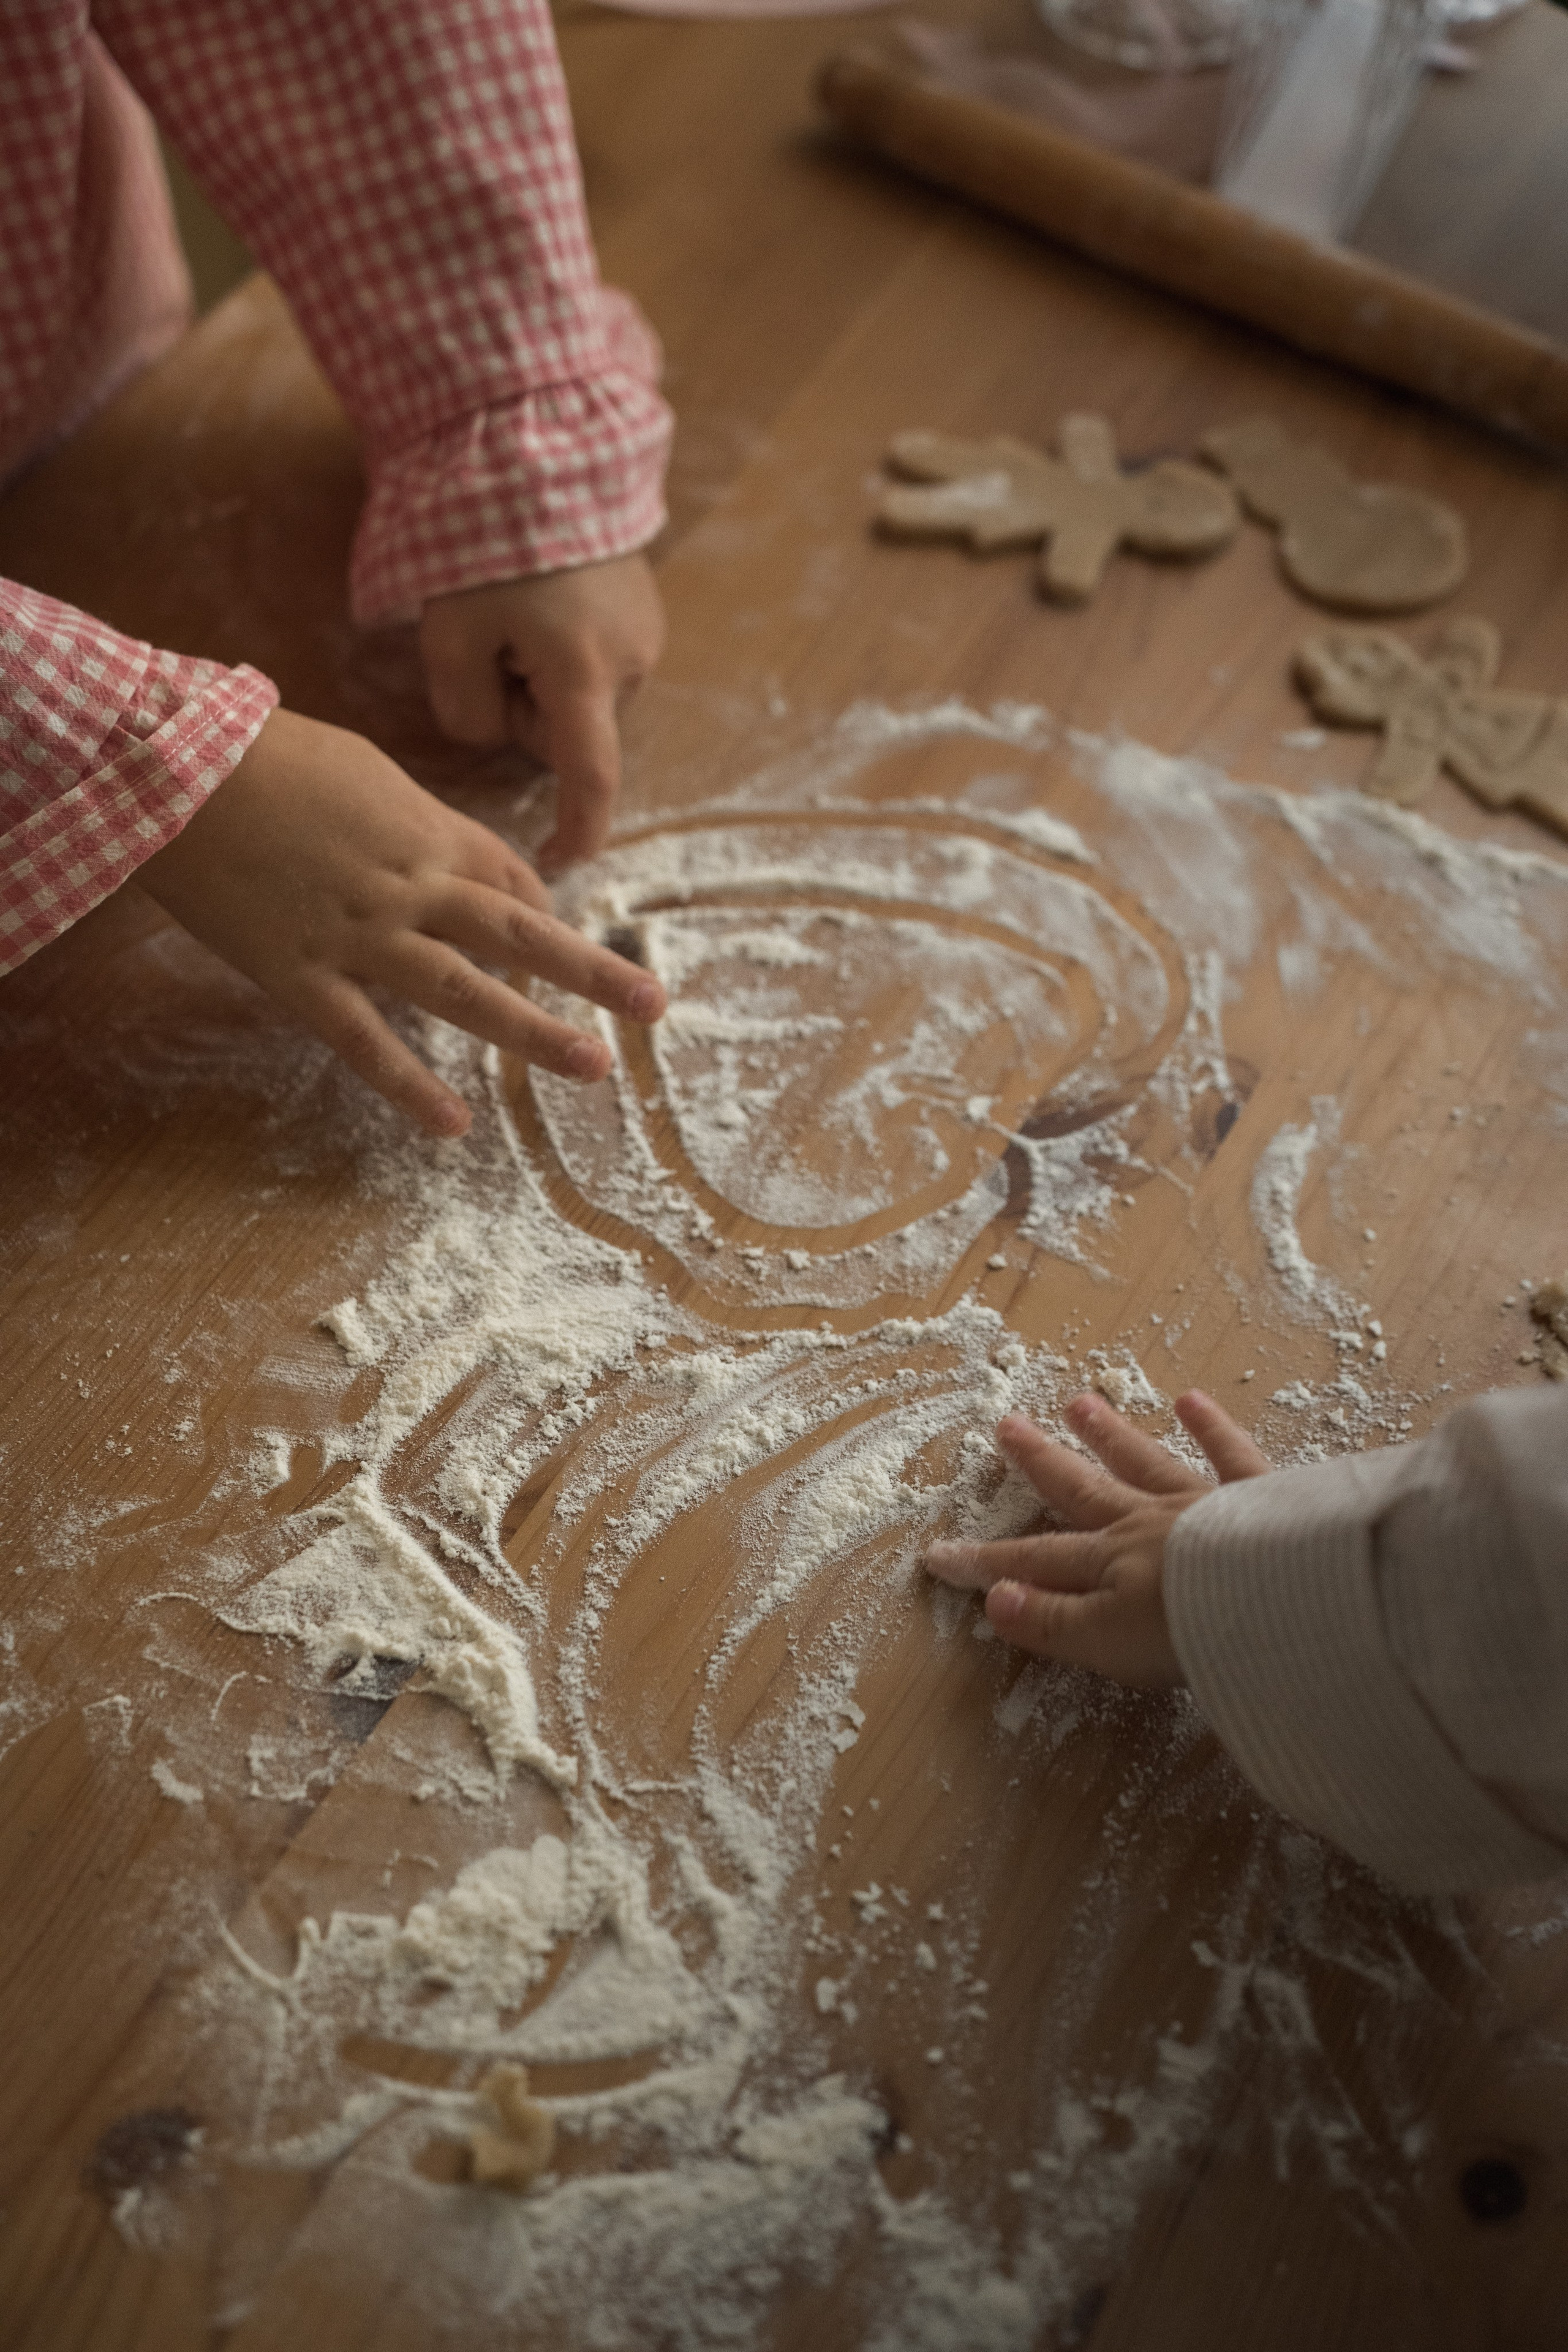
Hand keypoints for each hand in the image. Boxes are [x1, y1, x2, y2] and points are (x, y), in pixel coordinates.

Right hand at [138, 707, 663, 1137]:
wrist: (173, 767)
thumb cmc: (258, 752)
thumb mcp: (359, 769)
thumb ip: (405, 817)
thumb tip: (428, 843)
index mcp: (426, 830)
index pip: (511, 881)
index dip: (543, 914)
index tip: (559, 941)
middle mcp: (411, 887)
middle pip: (520, 932)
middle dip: (591, 971)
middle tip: (652, 1005)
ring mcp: (361, 936)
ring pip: (466, 991)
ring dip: (533, 1033)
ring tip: (595, 1066)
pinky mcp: (302, 975)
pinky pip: (366, 1041)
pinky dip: (409, 1085)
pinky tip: (453, 1125)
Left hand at [419, 553, 664, 873]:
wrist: (540, 448)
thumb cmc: (488, 542)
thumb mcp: (448, 634)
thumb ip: (463, 708)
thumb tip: (491, 727)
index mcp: (584, 673)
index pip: (589, 778)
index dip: (578, 829)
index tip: (561, 864)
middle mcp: (629, 662)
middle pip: (563, 730)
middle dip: (521, 706)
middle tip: (489, 640)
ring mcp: (645, 634)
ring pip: (577, 696)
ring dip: (540, 672)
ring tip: (519, 606)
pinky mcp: (643, 610)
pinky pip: (593, 659)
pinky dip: (561, 645)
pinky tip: (545, 597)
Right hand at [925, 1389, 1269, 1685]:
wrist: (1279, 1603)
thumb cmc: (1190, 1633)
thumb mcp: (1105, 1641)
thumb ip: (1051, 1621)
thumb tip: (993, 1601)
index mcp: (1109, 1564)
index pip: (1034, 1563)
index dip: (986, 1564)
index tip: (940, 1554)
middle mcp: (1146, 1523)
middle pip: (1083, 1490)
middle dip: (1042, 1463)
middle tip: (1006, 1425)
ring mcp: (1200, 1503)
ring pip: (1145, 1462)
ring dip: (1110, 1435)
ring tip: (1080, 1402)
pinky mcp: (1260, 1497)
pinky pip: (1231, 1457)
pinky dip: (1212, 1429)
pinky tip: (1192, 1400)